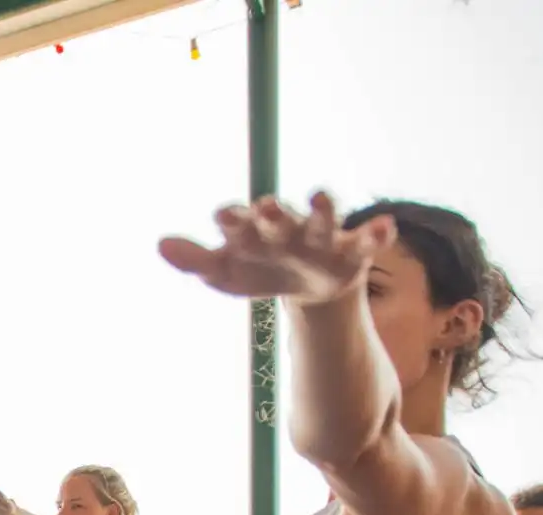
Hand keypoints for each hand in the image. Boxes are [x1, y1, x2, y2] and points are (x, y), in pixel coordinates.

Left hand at [159, 192, 389, 304]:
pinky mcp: (353, 251)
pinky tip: (384, 228)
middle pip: (278, 218)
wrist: (307, 290)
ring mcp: (322, 236)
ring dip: (323, 208)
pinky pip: (368, 241)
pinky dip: (377, 234)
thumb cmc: (261, 270)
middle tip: (264, 207)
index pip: (239, 222)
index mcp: (254, 230)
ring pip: (324, 219)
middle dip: (272, 214)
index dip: (232, 220)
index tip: (223, 218)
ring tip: (321, 196)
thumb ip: (195, 260)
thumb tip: (159, 245)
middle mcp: (289, 227)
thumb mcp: (225, 273)